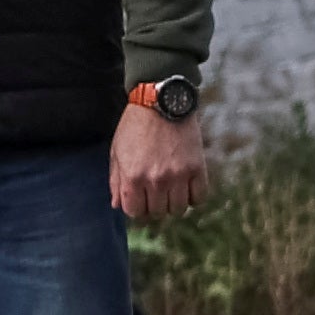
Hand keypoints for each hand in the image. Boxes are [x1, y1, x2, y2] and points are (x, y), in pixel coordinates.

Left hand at [111, 98, 208, 223]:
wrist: (162, 101)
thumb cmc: (135, 126)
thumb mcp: (117, 151)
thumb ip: (116, 180)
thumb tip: (117, 205)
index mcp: (132, 177)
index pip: (135, 212)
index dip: (136, 207)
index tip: (140, 198)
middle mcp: (155, 180)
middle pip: (158, 212)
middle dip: (155, 204)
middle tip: (156, 190)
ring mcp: (178, 176)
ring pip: (178, 209)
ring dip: (174, 202)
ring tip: (171, 188)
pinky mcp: (197, 169)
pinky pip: (198, 198)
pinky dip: (193, 196)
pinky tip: (186, 185)